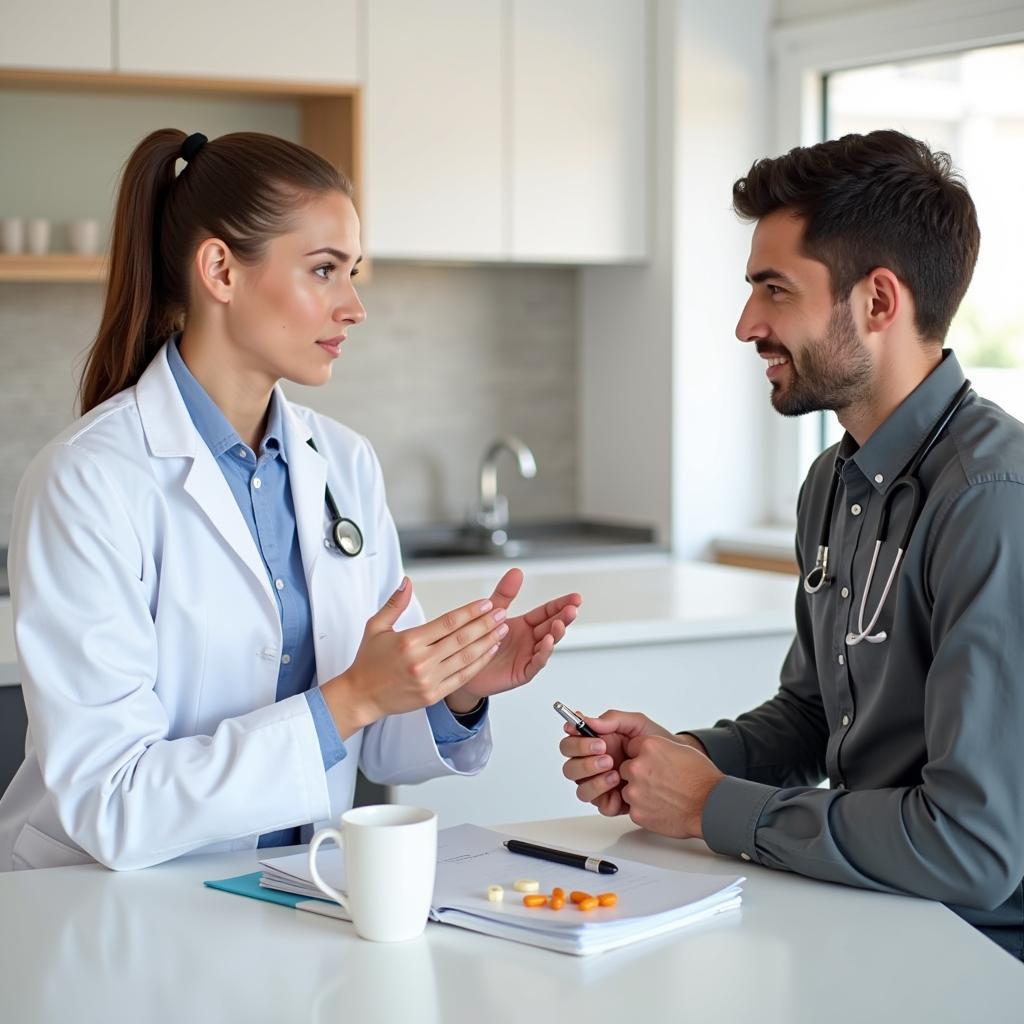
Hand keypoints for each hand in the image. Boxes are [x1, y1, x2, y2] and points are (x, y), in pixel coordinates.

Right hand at [322, 578, 507, 736]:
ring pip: (465, 658)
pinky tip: (489, 651)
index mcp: (409, 641)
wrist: (361, 696)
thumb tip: (407, 582)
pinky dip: (478, 663)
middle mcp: (421, 661)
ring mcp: (429, 680)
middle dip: (485, 624)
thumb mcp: (376, 627)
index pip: (448, 622)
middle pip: (461, 639)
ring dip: (487, 642)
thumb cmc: (368, 662)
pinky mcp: (433, 694)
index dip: (470, 612)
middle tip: (502, 613)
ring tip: (502, 630)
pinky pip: (462, 677)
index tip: (486, 603)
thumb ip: (395, 604)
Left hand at [449, 569, 582, 701]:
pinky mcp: (522, 672)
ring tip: (560, 624)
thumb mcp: (492, 612)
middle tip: (572, 609)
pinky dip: (543, 653)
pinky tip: (547, 643)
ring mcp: (528, 656)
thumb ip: (505, 593)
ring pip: (547, 644)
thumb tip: (516, 571)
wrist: (463, 667)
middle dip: (563, 618)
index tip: (576, 598)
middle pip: (551, 626)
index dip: (561, 604)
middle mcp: (529, 640)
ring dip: (555, 634)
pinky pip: (535, 663)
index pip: (548, 612)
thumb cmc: (478, 641)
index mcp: (525, 625)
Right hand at [559, 710, 679, 816]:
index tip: (590, 735)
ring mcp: (599, 784)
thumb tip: (587, 721)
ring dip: (593, 779)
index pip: (569, 742)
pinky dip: (605, 796)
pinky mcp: (611, 802)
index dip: (574, 739)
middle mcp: (591, 765)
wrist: (676, 764)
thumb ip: (612, 720)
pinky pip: (598, 804)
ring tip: (614, 772)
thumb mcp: (636, 724)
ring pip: (579, 787)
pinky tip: (619, 786)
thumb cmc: (655, 742)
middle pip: (569, 766)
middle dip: (584, 760)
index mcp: (593, 744)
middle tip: (606, 754)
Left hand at [619, 735, 723, 838]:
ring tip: (663, 796)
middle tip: (659, 783)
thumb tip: (643, 750)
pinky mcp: (636, 812)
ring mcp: (635, 791)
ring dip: (640, 793)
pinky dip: (645, 810)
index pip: (630, 748)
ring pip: (628, 790)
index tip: (653, 764)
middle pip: (625, 769)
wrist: (711, 806)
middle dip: (638, 776)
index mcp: (649, 746)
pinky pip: (633, 808)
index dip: (641, 757)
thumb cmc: (701, 778)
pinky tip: (662, 807)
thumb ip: (656, 748)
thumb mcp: (679, 749)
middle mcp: (637, 766)